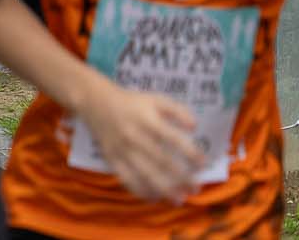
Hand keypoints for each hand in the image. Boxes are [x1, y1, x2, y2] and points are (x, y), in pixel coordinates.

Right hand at [74, 80, 204, 202]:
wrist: (95, 101)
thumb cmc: (132, 102)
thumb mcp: (155, 99)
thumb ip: (177, 110)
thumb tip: (195, 128)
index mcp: (147, 120)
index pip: (173, 139)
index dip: (190, 153)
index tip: (203, 164)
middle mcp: (135, 136)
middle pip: (161, 161)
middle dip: (181, 177)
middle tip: (196, 188)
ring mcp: (122, 149)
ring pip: (144, 173)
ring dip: (164, 189)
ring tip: (179, 200)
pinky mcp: (112, 159)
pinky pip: (126, 179)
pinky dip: (140, 191)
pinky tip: (154, 198)